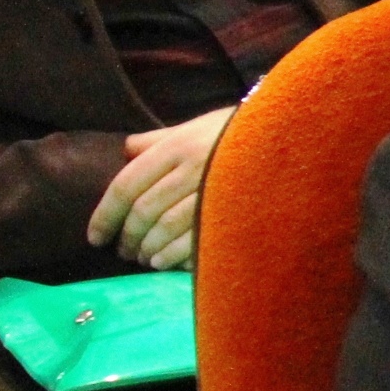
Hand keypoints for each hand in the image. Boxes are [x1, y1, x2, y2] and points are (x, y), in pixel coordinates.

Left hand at [85, 107, 235, 270]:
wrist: (294, 136)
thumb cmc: (241, 133)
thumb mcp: (197, 128)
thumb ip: (159, 140)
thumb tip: (126, 150)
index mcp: (177, 147)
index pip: (127, 185)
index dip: (104, 214)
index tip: (95, 236)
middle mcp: (191, 168)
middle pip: (143, 210)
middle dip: (127, 235)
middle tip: (122, 250)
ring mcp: (213, 193)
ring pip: (164, 228)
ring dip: (147, 248)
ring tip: (143, 257)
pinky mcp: (233, 215)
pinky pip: (192, 241)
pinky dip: (170, 256)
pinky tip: (161, 263)